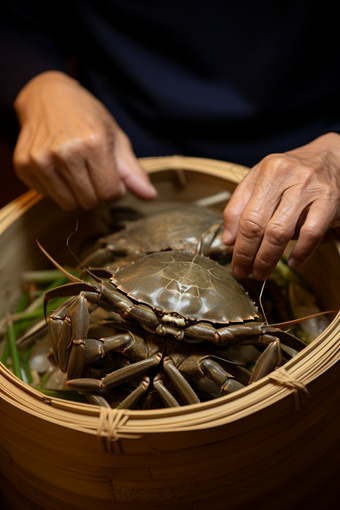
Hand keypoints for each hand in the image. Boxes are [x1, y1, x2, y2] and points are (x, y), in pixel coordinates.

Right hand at [13, 71, 156, 209]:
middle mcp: (65, 152)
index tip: (110, 176)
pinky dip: (56, 187)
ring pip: (68, 204)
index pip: (110, 194)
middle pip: (89, 202)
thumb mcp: (115, 138)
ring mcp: (41, 159)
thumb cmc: (86, 116)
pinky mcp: (24, 165)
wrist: (46, 95)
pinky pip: (47, 196)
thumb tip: (150, 196)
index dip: (114, 190)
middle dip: (96, 193)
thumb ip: (132, 171)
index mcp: (94, 143)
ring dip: (75, 193)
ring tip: (75, 170)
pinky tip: (58, 167)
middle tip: (92, 172)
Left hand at [222, 132, 339, 279]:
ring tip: (262, 271)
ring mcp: (309, 188)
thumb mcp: (261, 179)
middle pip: (258, 224)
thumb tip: (229, 239)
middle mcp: (287, 176)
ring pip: (281, 232)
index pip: (244, 214)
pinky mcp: (329, 201)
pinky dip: (301, 252)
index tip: (234, 261)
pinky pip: (311, 233)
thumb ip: (240, 205)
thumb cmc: (292, 174)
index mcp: (268, 170)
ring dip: (268, 258)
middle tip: (244, 272)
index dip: (237, 244)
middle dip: (247, 254)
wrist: (331, 159)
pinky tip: (292, 262)